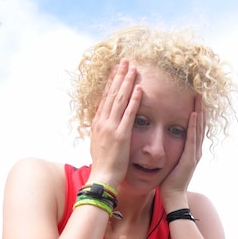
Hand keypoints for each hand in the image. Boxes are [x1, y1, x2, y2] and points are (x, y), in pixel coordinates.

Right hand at [88, 59, 141, 187]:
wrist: (102, 178)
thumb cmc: (104, 164)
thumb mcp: (99, 143)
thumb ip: (103, 131)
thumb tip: (104, 123)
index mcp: (98, 123)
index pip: (105, 97)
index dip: (111, 82)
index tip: (116, 69)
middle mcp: (102, 122)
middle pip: (111, 93)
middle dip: (119, 75)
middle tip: (125, 61)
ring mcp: (111, 127)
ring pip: (119, 99)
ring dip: (127, 82)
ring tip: (133, 68)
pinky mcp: (121, 135)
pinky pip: (129, 113)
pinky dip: (134, 100)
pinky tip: (139, 88)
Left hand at [160, 95, 204, 208]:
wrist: (173, 197)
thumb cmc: (169, 182)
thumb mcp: (171, 162)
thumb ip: (171, 151)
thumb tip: (163, 141)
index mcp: (191, 150)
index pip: (195, 127)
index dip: (196, 112)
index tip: (194, 99)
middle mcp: (196, 150)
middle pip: (200, 124)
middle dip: (200, 108)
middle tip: (200, 92)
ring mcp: (195, 154)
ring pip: (199, 128)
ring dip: (199, 112)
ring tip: (199, 97)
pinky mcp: (190, 158)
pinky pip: (192, 139)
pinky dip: (193, 126)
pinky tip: (193, 114)